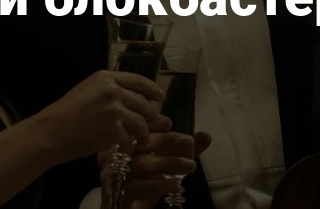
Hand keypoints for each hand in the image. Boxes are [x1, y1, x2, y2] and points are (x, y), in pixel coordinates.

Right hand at [33, 70, 166, 163]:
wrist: (51, 131)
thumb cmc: (66, 113)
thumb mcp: (87, 91)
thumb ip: (110, 92)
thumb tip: (134, 100)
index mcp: (106, 78)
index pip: (138, 81)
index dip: (153, 90)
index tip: (161, 97)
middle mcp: (112, 90)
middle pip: (144, 103)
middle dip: (152, 116)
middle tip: (153, 124)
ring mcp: (114, 110)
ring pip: (141, 122)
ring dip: (143, 134)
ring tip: (141, 140)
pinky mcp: (113, 129)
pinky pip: (129, 139)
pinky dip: (128, 145)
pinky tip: (123, 148)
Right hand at [97, 131, 211, 208]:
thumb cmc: (146, 188)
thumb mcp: (168, 169)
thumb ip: (184, 153)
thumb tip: (206, 135)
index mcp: (124, 146)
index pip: (138, 129)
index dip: (155, 124)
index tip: (171, 124)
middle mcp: (114, 158)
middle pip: (140, 143)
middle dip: (167, 141)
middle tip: (189, 145)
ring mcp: (113, 176)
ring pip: (141, 163)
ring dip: (169, 163)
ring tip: (190, 166)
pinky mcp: (117, 195)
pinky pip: (137, 186)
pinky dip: (159, 184)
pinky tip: (175, 185)